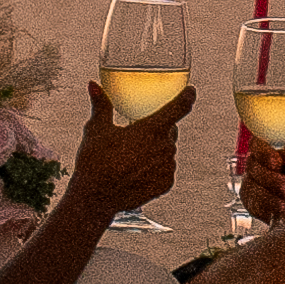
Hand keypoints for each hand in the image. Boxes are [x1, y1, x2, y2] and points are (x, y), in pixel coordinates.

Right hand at [86, 75, 180, 209]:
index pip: (179, 107)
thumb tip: (93, 85)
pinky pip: (165, 170)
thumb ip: (101, 105)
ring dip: (156, 150)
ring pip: (167, 151)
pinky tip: (136, 172)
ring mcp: (168, 168)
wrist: (95, 198)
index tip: (191, 91)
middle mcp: (165, 148)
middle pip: (170, 130)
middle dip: (158, 129)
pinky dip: (155, 168)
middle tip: (138, 134)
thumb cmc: (95, 162)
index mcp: (152, 129)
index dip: (187, 96)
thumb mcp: (96, 130)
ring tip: (130, 158)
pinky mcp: (166, 184)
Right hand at [241, 129, 284, 218]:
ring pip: (249, 187)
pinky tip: (284, 212)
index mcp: (277, 147)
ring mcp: (257, 184)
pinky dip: (268, 209)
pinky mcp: (256, 204)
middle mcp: (263, 163)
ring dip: (268, 197)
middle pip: (252, 166)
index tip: (277, 162)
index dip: (263, 151)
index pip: (259, 142)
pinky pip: (253, 205)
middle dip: (270, 178)